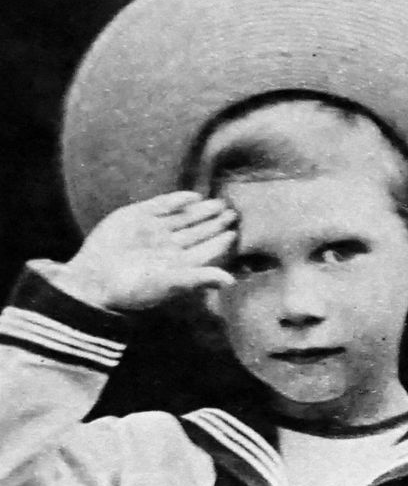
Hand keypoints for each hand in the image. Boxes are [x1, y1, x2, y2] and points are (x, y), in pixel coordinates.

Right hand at [61, 192, 237, 310]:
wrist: (93, 279)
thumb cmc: (133, 289)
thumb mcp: (169, 285)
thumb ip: (199, 278)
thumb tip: (231, 281)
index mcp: (180, 263)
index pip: (207, 249)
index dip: (222, 240)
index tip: (236, 231)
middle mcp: (169, 246)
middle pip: (198, 231)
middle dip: (216, 222)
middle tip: (233, 212)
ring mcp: (153, 230)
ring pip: (183, 217)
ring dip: (201, 210)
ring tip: (219, 203)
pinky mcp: (136, 216)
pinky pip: (162, 205)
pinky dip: (177, 200)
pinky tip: (192, 196)